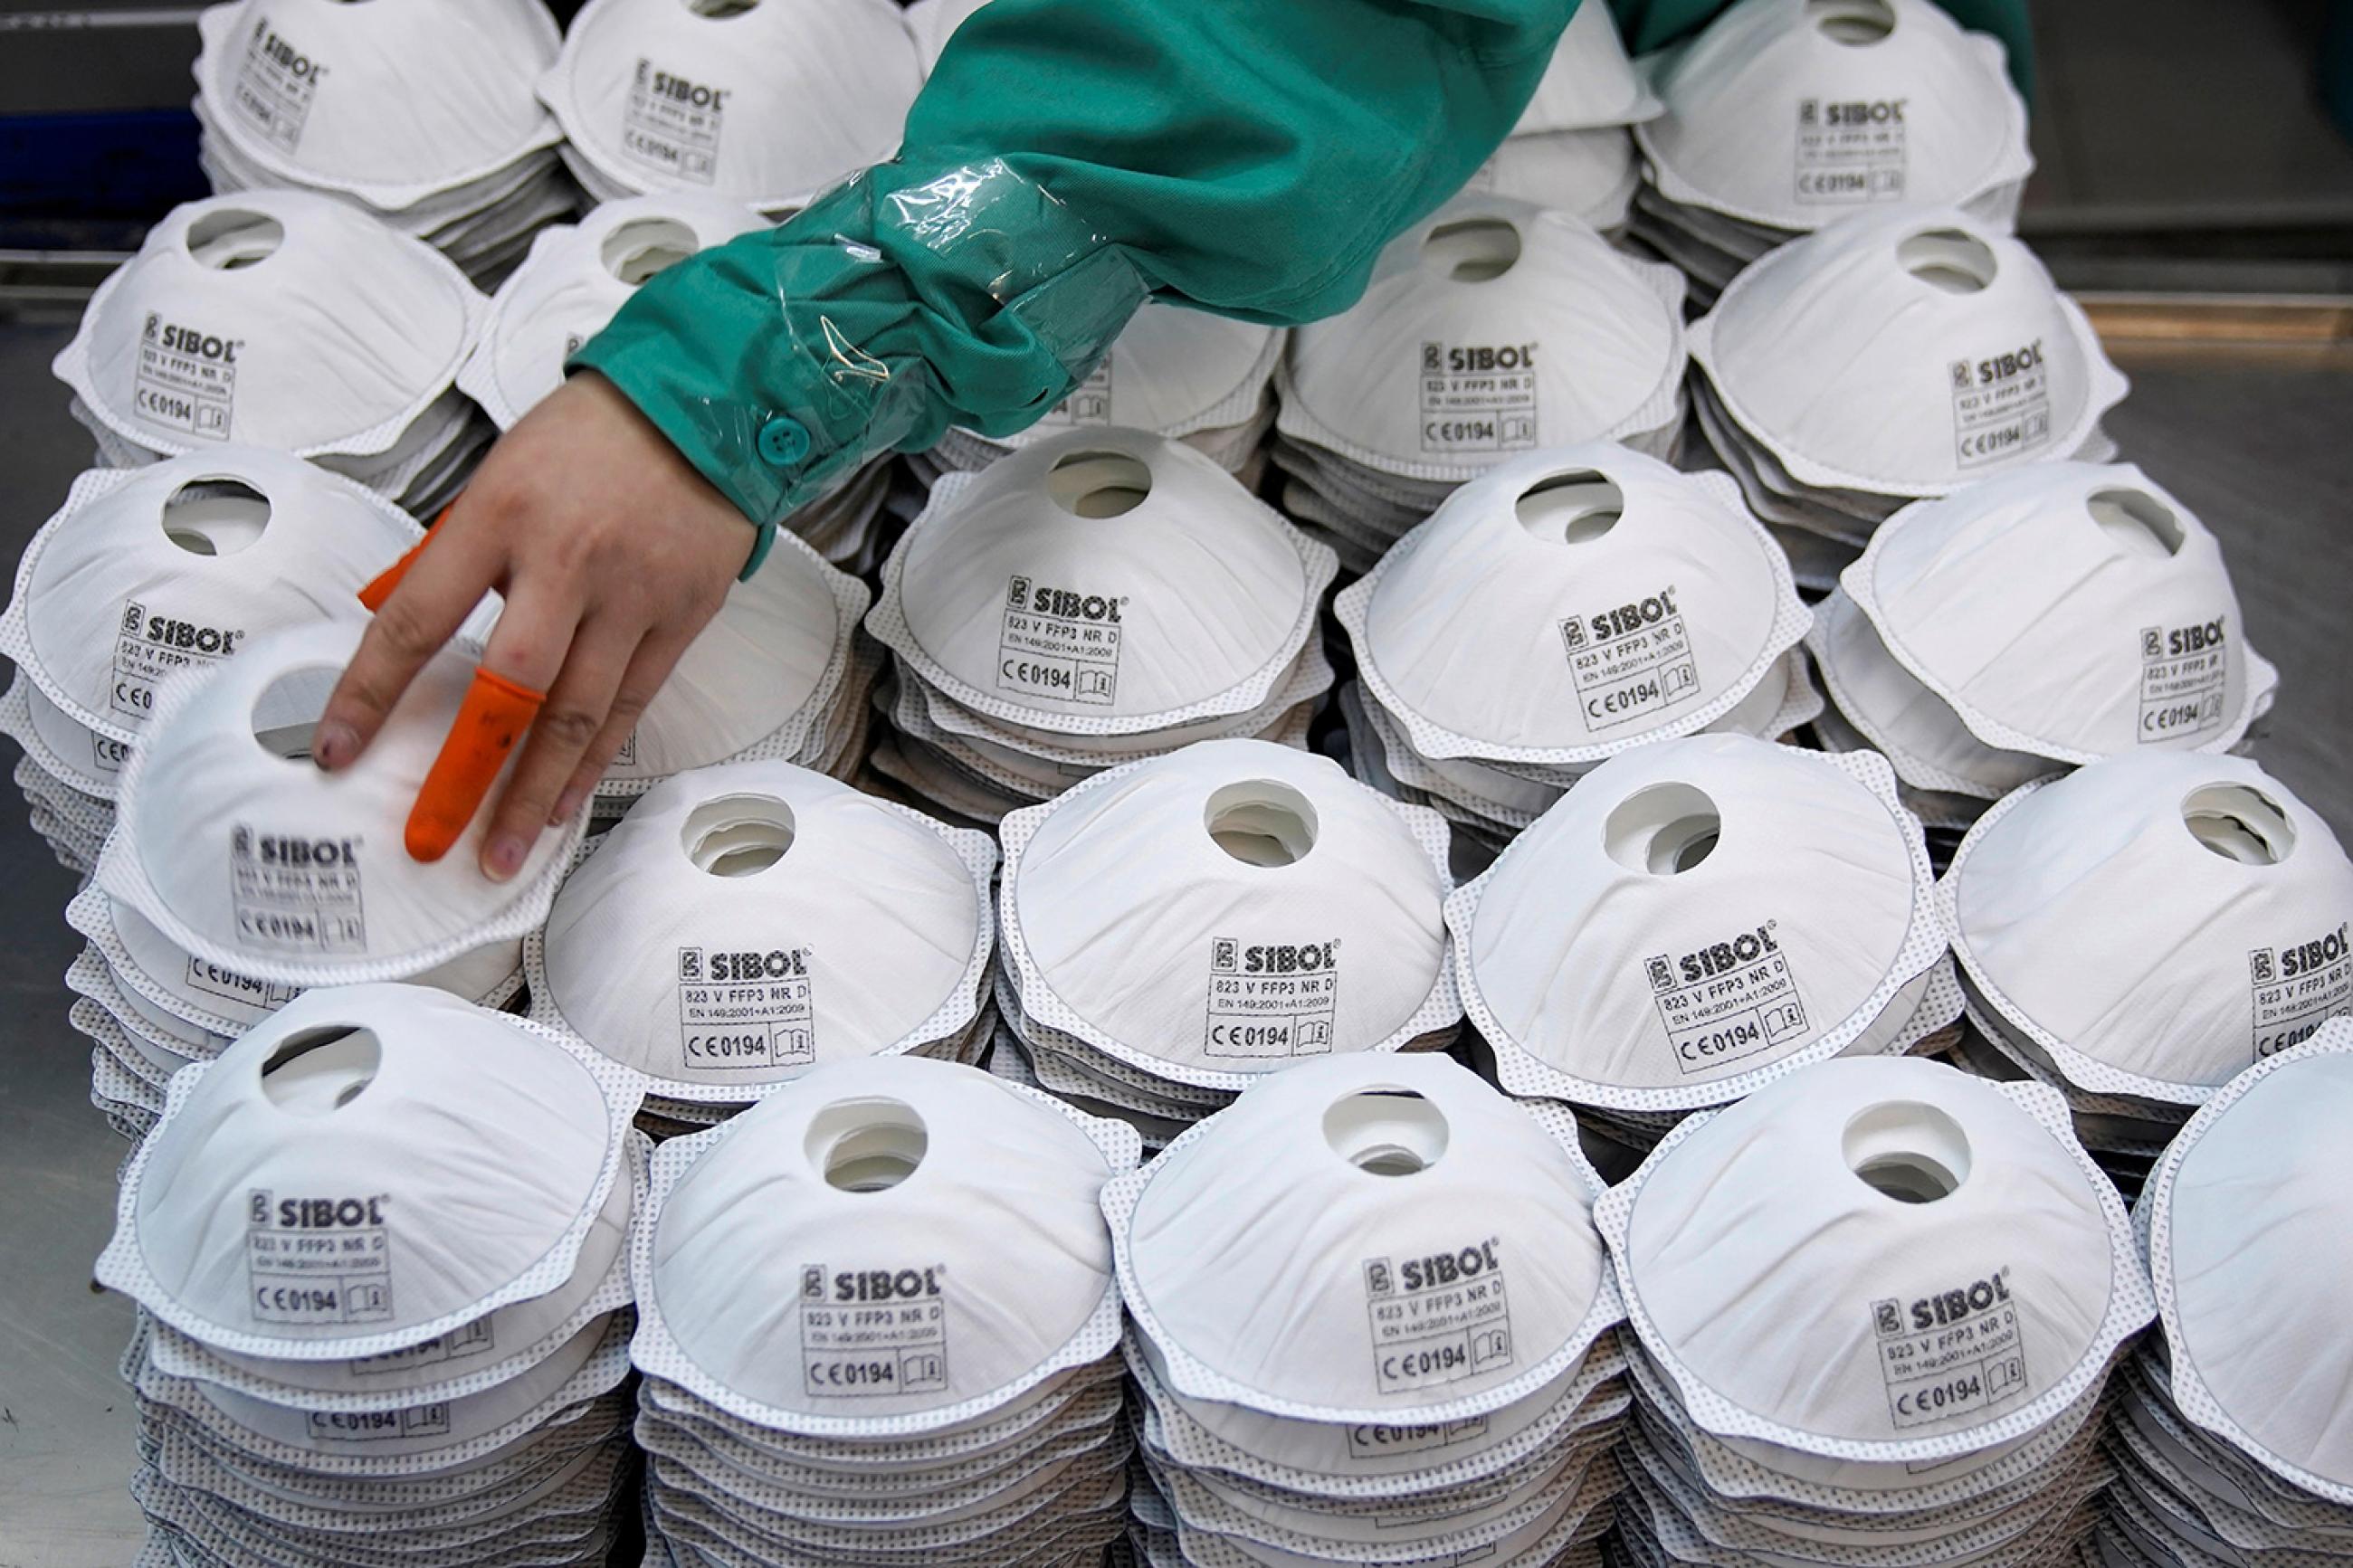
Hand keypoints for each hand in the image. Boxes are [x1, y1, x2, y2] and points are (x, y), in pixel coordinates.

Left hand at [316, 371, 752, 879]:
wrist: (707, 404)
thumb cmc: (592, 436)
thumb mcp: (499, 471)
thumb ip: (450, 547)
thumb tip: (390, 616)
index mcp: (501, 516)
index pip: (418, 620)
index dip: (371, 693)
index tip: (337, 750)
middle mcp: (567, 562)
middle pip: (509, 688)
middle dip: (465, 774)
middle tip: (430, 838)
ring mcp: (631, 596)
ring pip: (577, 715)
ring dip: (536, 794)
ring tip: (503, 852)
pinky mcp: (681, 617)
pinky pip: (631, 706)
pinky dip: (594, 763)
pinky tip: (565, 802)